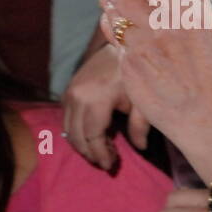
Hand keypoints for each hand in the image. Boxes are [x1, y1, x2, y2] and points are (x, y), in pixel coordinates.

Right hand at [62, 43, 146, 169]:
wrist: (122, 45)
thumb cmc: (137, 73)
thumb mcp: (144, 100)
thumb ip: (140, 126)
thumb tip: (140, 148)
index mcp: (96, 99)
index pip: (92, 136)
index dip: (100, 153)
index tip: (110, 165)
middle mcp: (77, 96)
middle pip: (77, 135)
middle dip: (90, 153)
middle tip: (105, 164)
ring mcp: (70, 92)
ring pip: (68, 128)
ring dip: (81, 144)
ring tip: (99, 153)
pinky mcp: (69, 89)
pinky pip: (67, 117)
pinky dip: (76, 131)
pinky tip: (92, 137)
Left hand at [97, 0, 211, 183]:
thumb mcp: (207, 28)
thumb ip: (181, 1)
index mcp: (185, 7)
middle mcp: (163, 23)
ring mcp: (143, 45)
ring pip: (110, 14)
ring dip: (114, 12)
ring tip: (128, 19)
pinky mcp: (129, 66)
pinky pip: (114, 42)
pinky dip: (121, 41)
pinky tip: (137, 48)